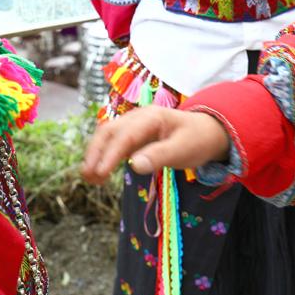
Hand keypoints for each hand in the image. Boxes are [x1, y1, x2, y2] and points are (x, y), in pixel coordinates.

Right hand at [80, 107, 230, 183]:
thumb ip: (160, 156)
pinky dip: (103, 155)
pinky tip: (99, 173)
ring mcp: (134, 124)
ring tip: (89, 177)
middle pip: (109, 131)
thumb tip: (134, 166)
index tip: (100, 172)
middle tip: (88, 176)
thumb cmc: (196, 140)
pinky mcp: (132, 134)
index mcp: (151, 117)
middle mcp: (138, 117)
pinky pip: (113, 142)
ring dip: (95, 154)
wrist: (207, 131)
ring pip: (107, 135)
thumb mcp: (183, 150)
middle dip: (95, 152)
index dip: (110, 154)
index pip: (125, 135)